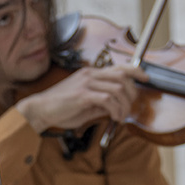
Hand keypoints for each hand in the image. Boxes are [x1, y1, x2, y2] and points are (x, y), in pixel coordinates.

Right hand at [15, 64, 143, 133]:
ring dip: (124, 105)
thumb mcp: (84, 104)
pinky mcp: (83, 94)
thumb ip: (100, 103)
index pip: (119, 67)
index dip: (136, 71)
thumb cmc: (59, 108)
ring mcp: (86, 83)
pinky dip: (116, 109)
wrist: (39, 110)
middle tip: (129, 108)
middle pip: (123, 77)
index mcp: (90, 74)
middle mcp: (90, 74)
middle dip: (132, 94)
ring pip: (118, 88)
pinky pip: (108, 99)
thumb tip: (116, 107)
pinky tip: (114, 117)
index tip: (146, 79)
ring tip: (120, 117)